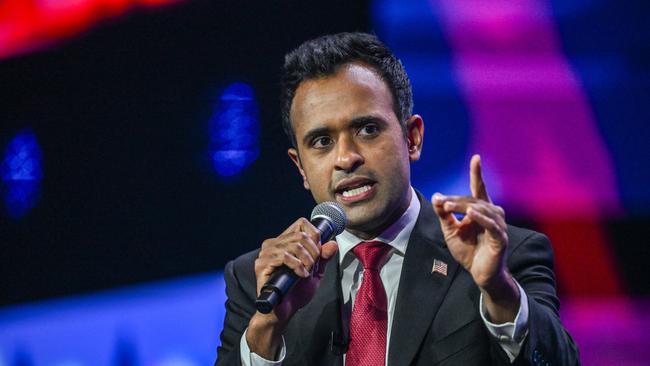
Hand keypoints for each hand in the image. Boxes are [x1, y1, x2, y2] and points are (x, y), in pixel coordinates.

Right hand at [247, 217, 337, 358]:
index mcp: (284, 242)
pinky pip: (284, 257)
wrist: (284, 312)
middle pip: (301, 235)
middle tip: (313, 266)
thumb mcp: (315, 272)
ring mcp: (265, 254)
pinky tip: (301, 275)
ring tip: (307, 272)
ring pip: (294, 245)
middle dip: (314, 252)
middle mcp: (273, 244)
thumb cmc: (295, 292)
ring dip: (307, 260)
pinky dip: (298, 266)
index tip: (319, 252)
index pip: (301, 223)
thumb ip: (323, 257)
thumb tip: (333, 243)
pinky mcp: (261, 265)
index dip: (315, 235)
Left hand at [432, 155, 518, 321]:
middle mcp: (493, 214)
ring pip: (481, 209)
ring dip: (463, 206)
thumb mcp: (451, 231)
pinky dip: (481, 218)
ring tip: (447, 206)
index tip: (476, 158)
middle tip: (440, 201)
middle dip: (455, 200)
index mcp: (481, 210)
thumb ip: (444, 215)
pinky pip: (491, 225)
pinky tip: (471, 213)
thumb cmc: (468, 251)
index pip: (479, 188)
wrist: (480, 274)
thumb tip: (436, 197)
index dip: (477, 174)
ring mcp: (498, 225)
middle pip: (472, 200)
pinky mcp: (500, 238)